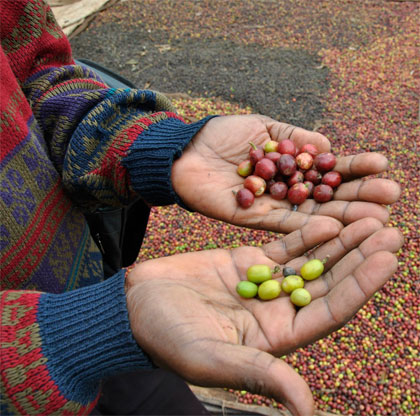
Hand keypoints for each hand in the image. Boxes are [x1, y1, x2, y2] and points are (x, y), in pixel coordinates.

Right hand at [126, 218, 402, 414]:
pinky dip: (304, 233)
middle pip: (328, 282)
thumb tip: (307, 411)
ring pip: (310, 260)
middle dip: (359, 257)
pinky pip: (283, 246)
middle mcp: (278, 310)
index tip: (387, 258)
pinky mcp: (247, 262)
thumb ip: (259, 375)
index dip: (360, 285)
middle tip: (389, 230)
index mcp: (277, 338)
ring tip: (369, 217)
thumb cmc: (168, 338)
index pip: (330, 311)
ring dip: (339, 240)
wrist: (137, 307)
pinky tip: (326, 218)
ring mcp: (264, 283)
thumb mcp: (211, 359)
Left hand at [172, 115, 400, 232]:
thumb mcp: (266, 129)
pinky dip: (311, 228)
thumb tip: (329, 147)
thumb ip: (296, 139)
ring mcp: (272, 208)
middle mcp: (287, 192)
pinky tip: (337, 227)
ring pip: (313, 215)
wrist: (188, 151)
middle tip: (392, 195)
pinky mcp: (254, 221)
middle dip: (359, 195)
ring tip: (377, 214)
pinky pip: (286, 225)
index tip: (382, 164)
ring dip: (344, 216)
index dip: (354, 167)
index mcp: (292, 168)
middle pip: (328, 196)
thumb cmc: (224, 135)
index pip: (330, 169)